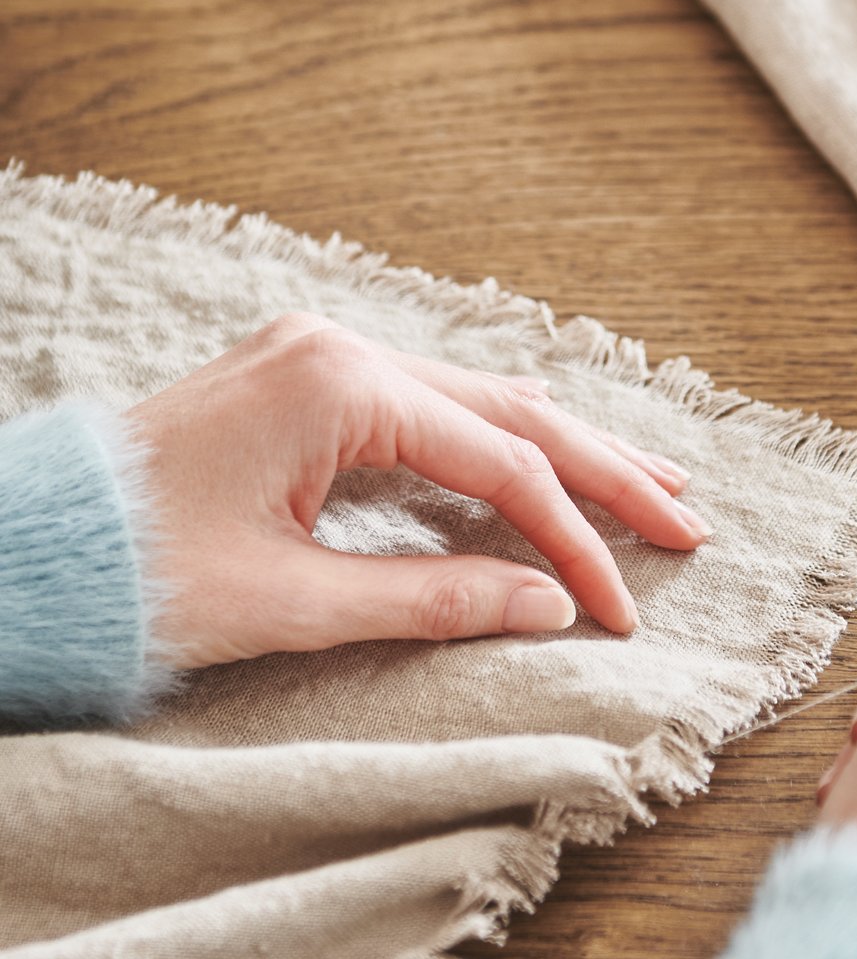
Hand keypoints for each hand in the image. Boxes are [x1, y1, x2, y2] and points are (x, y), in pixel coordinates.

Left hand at [122, 314, 710, 666]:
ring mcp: (317, 355)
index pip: (502, 466)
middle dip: (604, 471)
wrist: (22, 549)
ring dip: (562, 447)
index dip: (576, 541)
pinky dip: (494, 440)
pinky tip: (544, 456)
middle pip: (510, 410)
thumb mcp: (293, 601)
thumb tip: (551, 607)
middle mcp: (337, 348)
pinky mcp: (301, 380)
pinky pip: (426, 405)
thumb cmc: (136, 576)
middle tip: (689, 520)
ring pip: (474, 400)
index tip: (625, 610)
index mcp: (339, 385)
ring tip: (649, 484)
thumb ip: (434, 597)